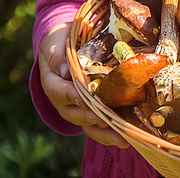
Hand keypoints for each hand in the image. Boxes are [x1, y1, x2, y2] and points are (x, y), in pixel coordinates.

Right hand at [38, 22, 128, 147]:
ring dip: (105, 133)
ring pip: (88, 125)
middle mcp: (64, 100)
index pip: (57, 91)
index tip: (83, 98)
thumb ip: (57, 54)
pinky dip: (112, 134)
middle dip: (91, 118)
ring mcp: (79, 108)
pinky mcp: (94, 112)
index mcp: (52, 81)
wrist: (71, 43)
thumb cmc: (63, 39)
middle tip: (106, 120)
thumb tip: (65, 71)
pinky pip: (100, 127)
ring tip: (122, 139)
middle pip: (74, 113)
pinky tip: (127, 140)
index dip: (70, 96)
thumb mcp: (56, 40)